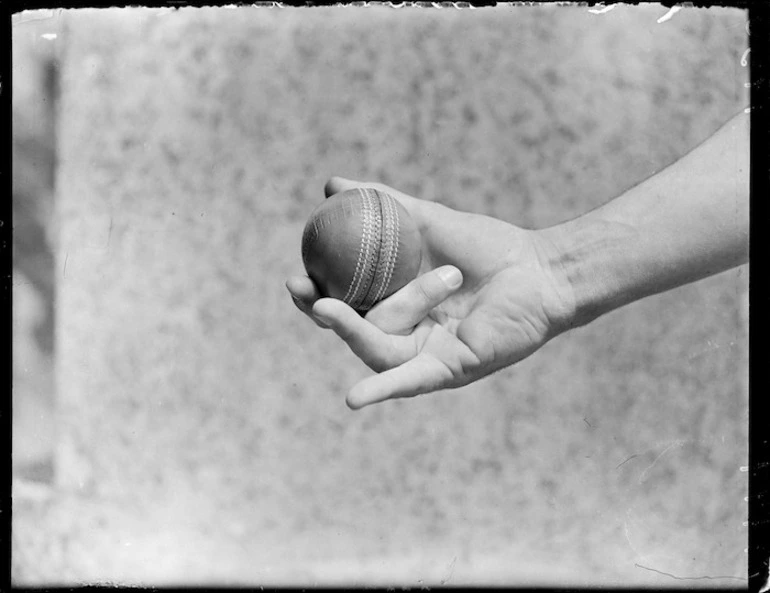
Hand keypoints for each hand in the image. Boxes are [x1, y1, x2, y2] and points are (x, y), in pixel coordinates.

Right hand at [287, 177, 575, 409]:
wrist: (539, 268)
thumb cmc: (487, 247)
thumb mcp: (426, 221)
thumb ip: (383, 204)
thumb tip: (331, 185)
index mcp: (394, 304)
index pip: (344, 304)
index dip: (314, 296)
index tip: (296, 275)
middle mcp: (404, 334)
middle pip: (352, 331)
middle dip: (323, 316)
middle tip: (302, 291)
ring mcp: (423, 356)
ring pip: (381, 341)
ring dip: (386, 311)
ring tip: (404, 286)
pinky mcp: (447, 372)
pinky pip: (409, 382)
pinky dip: (381, 391)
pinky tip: (353, 400)